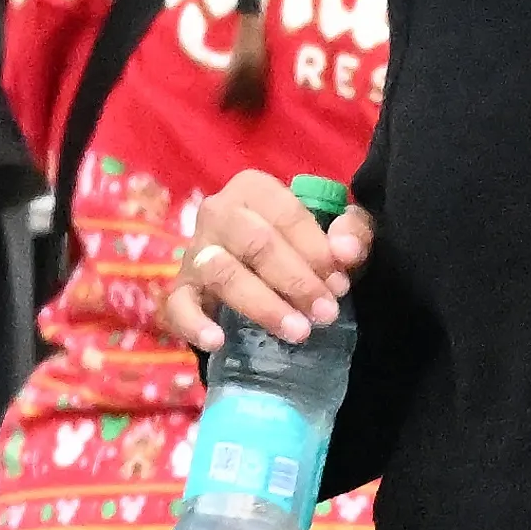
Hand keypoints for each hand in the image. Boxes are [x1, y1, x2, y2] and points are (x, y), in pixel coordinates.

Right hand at [165, 173, 371, 352]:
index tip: (340, 284)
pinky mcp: (181, 287)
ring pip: (222, 273)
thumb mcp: (337, 234)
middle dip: (296, 281)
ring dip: (263, 305)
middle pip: (256, 243)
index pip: (286, 214)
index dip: (317, 251)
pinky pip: (178, 304)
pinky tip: (218, 340)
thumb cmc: (304, 245)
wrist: (266, 271)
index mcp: (254, 188)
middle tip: (326, 313)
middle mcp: (218, 212)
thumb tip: (347, 251)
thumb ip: (352, 233)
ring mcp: (195, 249)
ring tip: (298, 332)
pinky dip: (195, 323)